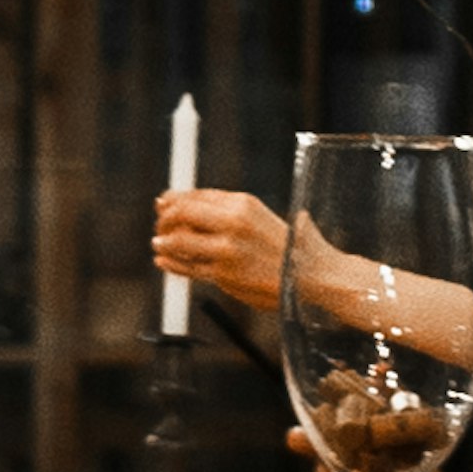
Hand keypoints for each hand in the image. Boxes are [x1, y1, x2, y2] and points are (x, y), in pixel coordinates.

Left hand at [152, 183, 289, 314]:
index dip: (174, 199)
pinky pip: (189, 267)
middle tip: (160, 226)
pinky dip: (172, 263)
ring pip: (180, 241)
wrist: (313, 276)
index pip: (196, 195)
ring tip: (159, 244)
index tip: (164, 204)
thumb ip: (230, 211)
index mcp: (243, 203)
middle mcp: (233, 222)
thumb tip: (193, 203)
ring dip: (165, 242)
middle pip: (183, 213)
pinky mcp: (224, 275)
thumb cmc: (290, 247)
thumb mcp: (260, 217)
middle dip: (165, 219)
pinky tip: (163, 259)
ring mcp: (227, 250)